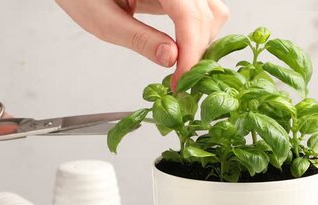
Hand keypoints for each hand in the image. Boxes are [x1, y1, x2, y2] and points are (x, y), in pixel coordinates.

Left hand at [55, 0, 228, 89]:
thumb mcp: (104, 19)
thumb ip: (139, 38)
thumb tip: (171, 59)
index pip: (188, 14)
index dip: (190, 49)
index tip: (182, 79)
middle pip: (205, 14)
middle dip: (197, 51)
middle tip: (181, 81)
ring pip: (213, 12)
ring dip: (203, 42)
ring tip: (183, 67)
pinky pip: (206, 10)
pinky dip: (200, 33)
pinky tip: (185, 51)